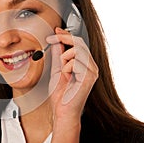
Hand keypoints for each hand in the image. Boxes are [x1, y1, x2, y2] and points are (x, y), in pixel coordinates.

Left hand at [47, 27, 97, 142]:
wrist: (62, 112)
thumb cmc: (60, 96)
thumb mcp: (57, 70)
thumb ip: (58, 56)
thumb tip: (58, 42)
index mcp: (84, 64)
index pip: (78, 44)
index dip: (66, 35)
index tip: (56, 31)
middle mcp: (91, 66)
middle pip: (79, 43)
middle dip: (63, 38)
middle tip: (51, 39)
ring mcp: (92, 71)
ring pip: (78, 50)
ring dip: (65, 56)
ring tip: (63, 68)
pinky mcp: (89, 76)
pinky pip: (76, 61)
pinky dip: (67, 67)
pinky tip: (67, 75)